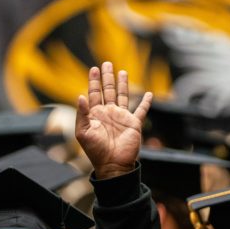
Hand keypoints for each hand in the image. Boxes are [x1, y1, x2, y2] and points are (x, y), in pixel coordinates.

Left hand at [75, 62, 151, 179]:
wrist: (112, 164)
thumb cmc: (95, 151)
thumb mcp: (83, 133)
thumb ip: (82, 114)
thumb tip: (80, 96)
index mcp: (96, 114)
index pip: (94, 94)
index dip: (94, 81)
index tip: (94, 69)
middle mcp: (109, 113)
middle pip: (108, 90)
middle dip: (107, 77)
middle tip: (106, 63)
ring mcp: (122, 117)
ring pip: (122, 96)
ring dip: (122, 84)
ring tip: (122, 71)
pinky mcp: (134, 123)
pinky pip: (141, 110)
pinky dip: (146, 102)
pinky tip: (149, 94)